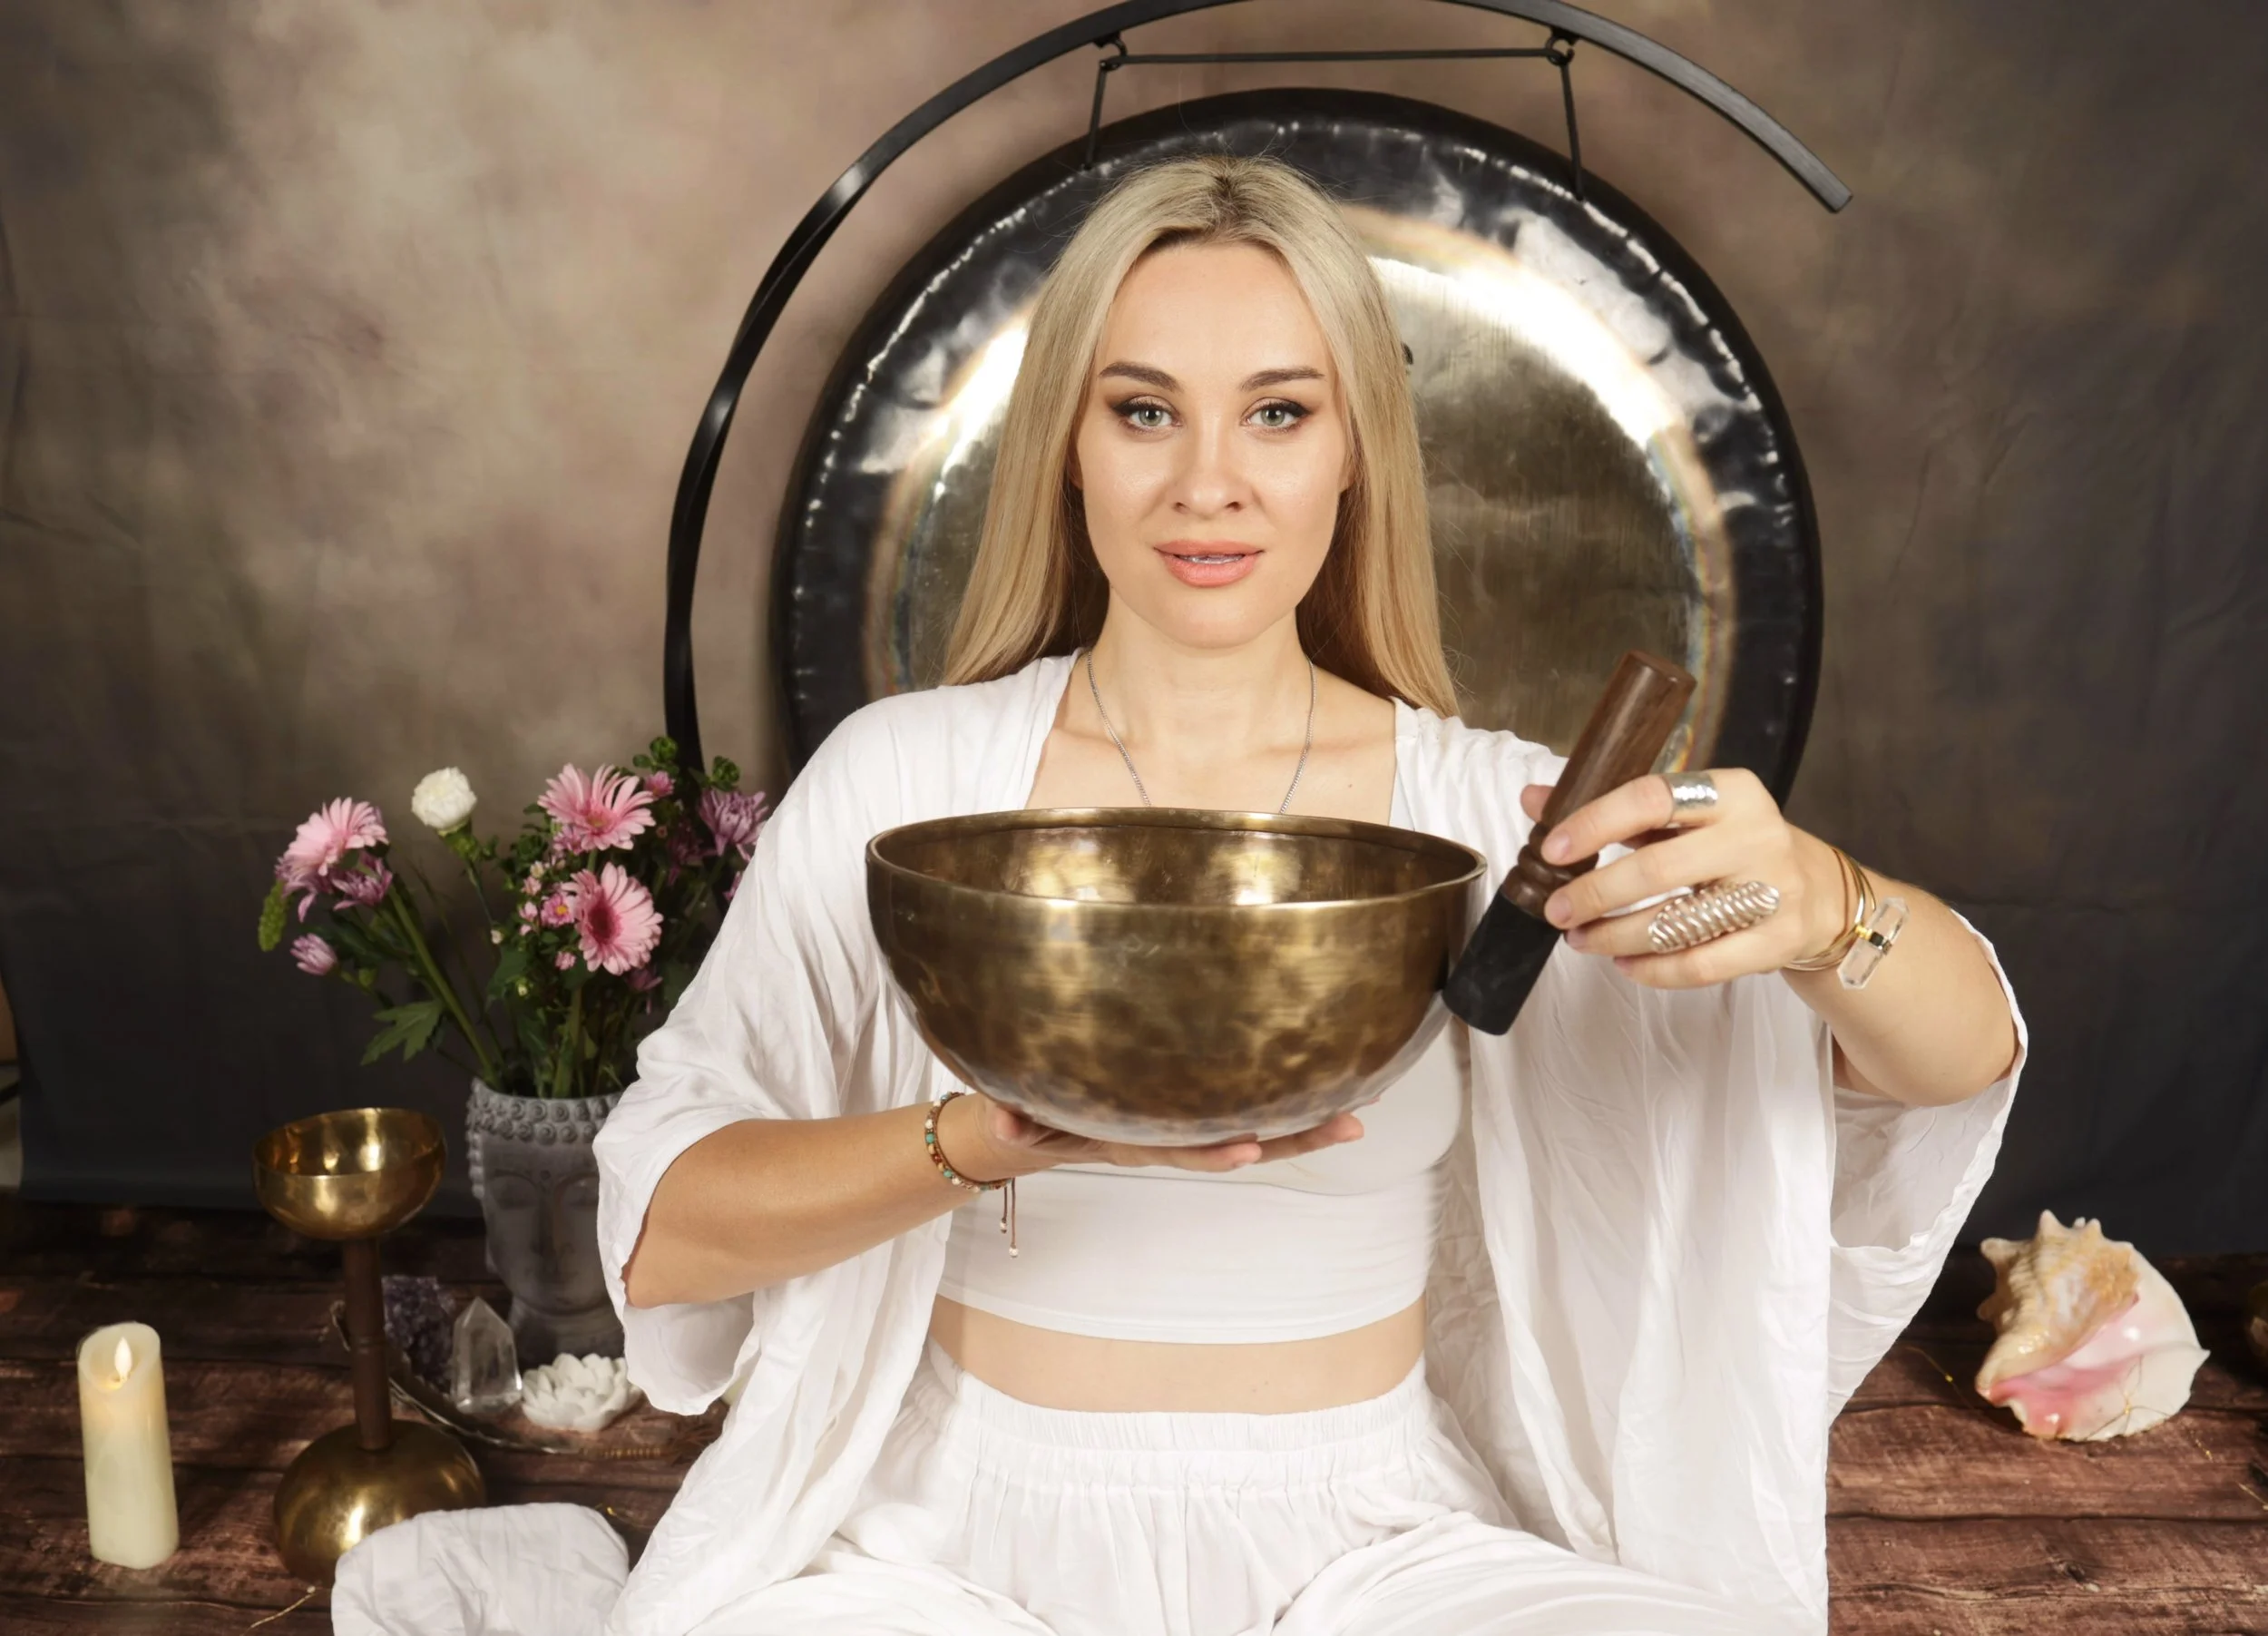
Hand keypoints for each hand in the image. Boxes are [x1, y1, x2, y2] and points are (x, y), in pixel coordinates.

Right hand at [939, 1091, 1363, 1179]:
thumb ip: (1014, 1121)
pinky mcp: (1209, 1104)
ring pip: (1268, 1127)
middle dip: (1299, 1137)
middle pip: (1250, 1143)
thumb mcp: (1027, 1122)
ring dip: (1316, 1122)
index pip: (1185, 1150)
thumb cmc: (1045, 1118)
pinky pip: (1261, 1103)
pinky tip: (1342, 1077)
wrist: (1054, 1130)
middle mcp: (1182, 1138)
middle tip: (1350, 1125)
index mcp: (1143, 1143)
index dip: (1215, 1153)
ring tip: (1367, 1107)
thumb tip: (996, 1125)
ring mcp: (1200, 1125)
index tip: (1250, 1151)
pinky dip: (1300, 1096)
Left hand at [1518, 767, 1846, 988]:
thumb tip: (1534, 800)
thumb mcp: (1684, 818)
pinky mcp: (1777, 941)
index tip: (1553, 850)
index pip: (1652, 797)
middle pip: (1657, 869)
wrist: (1818, 892)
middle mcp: (1757, 835)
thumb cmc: (1732, 847)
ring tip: (1580, 939)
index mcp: (1730, 792)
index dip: (1595, 823)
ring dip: (1615, 937)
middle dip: (1594, 895)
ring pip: (1676, 923)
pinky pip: (1701, 965)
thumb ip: (1612, 809)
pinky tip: (1624, 964)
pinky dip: (1653, 970)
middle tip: (1556, 911)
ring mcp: (1773, 891)